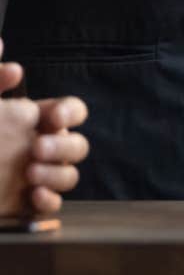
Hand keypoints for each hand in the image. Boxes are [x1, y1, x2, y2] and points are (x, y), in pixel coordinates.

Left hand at [26, 97, 89, 213]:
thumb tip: (15, 68)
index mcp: (40, 121)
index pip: (73, 111)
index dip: (71, 113)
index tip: (53, 117)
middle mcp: (46, 148)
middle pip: (77, 146)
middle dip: (62, 146)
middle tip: (36, 148)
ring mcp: (40, 176)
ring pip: (69, 176)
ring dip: (55, 174)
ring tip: (29, 172)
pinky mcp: (29, 204)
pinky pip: (52, 205)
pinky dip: (48, 200)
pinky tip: (33, 194)